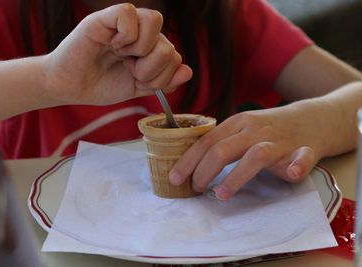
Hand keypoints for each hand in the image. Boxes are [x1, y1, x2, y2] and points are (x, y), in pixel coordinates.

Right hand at [42, 3, 191, 104]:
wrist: (70, 87)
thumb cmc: (100, 85)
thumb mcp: (136, 89)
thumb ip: (162, 83)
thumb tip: (188, 71)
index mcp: (150, 49)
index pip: (174, 56)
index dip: (161, 76)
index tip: (138, 81)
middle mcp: (141, 34)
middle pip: (168, 44)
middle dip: (151, 68)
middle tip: (128, 69)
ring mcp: (124, 25)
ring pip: (155, 21)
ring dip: (141, 49)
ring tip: (122, 55)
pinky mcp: (104, 18)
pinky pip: (129, 13)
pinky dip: (125, 34)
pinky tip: (113, 44)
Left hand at [168, 101, 341, 200]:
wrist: (311, 119)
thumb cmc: (268, 129)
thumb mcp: (242, 129)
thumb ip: (221, 143)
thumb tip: (190, 165)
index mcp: (237, 123)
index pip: (206, 142)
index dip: (188, 161)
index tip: (175, 178)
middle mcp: (255, 130)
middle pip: (223, 149)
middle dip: (203, 171)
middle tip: (195, 189)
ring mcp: (279, 140)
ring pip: (255, 156)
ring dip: (236, 177)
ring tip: (221, 194)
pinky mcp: (304, 150)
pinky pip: (302, 157)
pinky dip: (298, 166)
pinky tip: (293, 174)